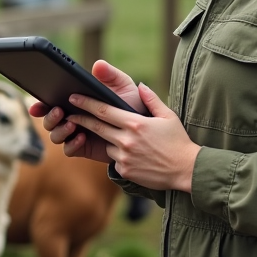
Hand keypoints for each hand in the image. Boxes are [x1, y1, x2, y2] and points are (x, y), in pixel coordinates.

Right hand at [28, 60, 140, 164]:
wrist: (144, 131)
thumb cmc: (132, 105)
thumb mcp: (123, 87)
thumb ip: (111, 75)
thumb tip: (98, 65)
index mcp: (77, 102)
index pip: (51, 102)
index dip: (40, 105)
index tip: (37, 105)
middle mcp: (72, 117)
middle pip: (49, 121)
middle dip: (49, 117)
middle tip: (60, 111)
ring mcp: (76, 134)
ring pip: (55, 136)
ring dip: (59, 130)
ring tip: (72, 124)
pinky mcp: (83, 148)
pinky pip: (69, 149)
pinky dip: (72, 143)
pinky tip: (82, 137)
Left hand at [28, 61, 200, 191]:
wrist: (186, 170)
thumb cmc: (178, 141)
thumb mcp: (168, 116)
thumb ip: (152, 99)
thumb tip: (141, 85)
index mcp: (135, 123)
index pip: (103, 111)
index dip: (86, 104)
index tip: (73, 98)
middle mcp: (126, 140)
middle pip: (96, 126)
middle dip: (80, 120)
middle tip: (69, 114)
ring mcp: (124, 157)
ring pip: (106, 145)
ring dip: (107, 140)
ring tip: (123, 140)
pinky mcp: (125, 170)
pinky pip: (114, 161)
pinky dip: (118, 156)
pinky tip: (134, 156)